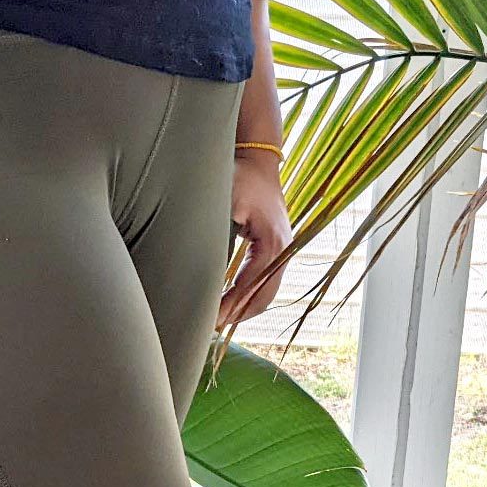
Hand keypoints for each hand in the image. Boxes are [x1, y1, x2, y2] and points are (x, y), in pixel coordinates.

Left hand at [219, 151, 291, 326]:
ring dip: (245, 309)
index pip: (251, 286)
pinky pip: (267, 281)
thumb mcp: (224, 203)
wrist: (258, 159)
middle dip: (239, 315)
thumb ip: (216, 237)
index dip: (231, 306)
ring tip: (220, 320)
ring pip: (268, 293)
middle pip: (264, 297)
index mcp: (273, 243)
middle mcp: (284, 250)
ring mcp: (284, 250)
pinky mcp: (278, 248)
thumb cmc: (240, 176)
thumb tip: (202, 272)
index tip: (211, 319)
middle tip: (212, 327)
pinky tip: (231, 304)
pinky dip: (250, 296)